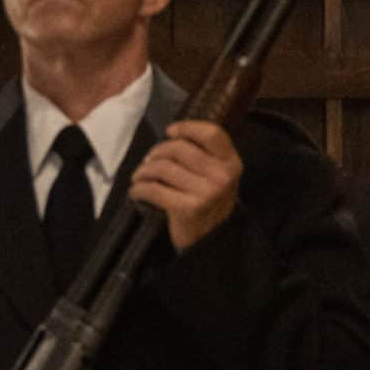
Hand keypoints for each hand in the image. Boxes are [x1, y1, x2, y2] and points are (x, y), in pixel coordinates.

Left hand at [130, 120, 243, 251]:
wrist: (210, 242)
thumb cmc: (209, 204)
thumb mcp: (218, 177)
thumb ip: (206, 155)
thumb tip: (173, 135)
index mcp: (232, 164)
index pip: (211, 133)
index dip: (187, 127)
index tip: (171, 131)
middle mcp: (222, 176)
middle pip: (180, 148)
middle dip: (157, 152)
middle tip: (149, 161)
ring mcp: (206, 193)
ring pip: (163, 167)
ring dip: (143, 171)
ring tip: (140, 176)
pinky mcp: (188, 208)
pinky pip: (153, 189)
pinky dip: (139, 189)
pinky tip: (137, 191)